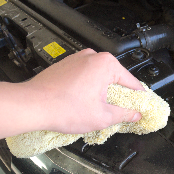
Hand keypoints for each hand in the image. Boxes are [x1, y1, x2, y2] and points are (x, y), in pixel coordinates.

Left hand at [26, 49, 144, 133]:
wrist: (32, 105)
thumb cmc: (63, 108)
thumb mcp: (102, 117)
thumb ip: (124, 114)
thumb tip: (135, 114)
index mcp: (106, 64)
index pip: (131, 82)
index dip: (137, 97)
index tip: (140, 106)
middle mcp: (92, 57)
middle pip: (114, 77)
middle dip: (118, 94)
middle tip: (119, 111)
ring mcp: (77, 59)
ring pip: (98, 76)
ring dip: (101, 91)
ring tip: (98, 109)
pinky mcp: (65, 65)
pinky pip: (84, 76)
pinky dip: (87, 87)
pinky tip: (83, 102)